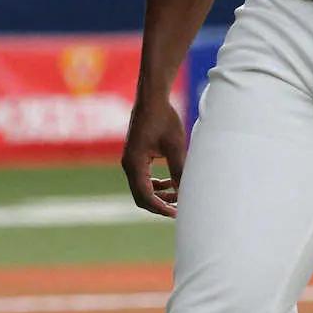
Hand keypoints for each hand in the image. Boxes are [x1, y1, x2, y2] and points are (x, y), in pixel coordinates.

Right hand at [121, 94, 185, 217]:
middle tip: (178, 208)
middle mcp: (128, 164)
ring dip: (158, 193)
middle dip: (159, 204)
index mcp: (134, 164)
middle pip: (141, 196)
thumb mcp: (174, 145)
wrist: (152, 97)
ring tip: (178, 194)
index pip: (144, 196)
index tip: (176, 214)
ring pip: (141, 187)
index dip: (160, 207)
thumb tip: (183, 192)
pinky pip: (143, 177)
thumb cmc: (164, 118)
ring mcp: (130, 160)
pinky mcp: (135, 155)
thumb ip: (178, 170)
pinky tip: (170, 181)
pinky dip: (155, 183)